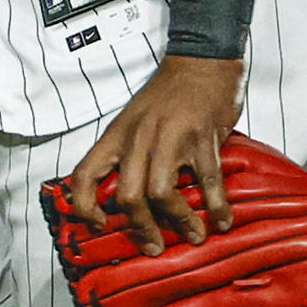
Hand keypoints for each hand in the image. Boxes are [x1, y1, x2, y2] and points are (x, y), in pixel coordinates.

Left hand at [59, 53, 245, 256]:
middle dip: (141, 228)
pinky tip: (222, 220)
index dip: (84, 207)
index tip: (98, 225)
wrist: (201, 60)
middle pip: (127, 195)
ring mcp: (171, 138)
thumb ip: (128, 152)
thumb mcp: (134, 118)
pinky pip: (207, 181)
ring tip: (193, 236)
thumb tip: (125, 196)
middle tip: (154, 246)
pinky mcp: (202, 138)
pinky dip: (215, 206)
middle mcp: (139, 138)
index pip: (85, 174)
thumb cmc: (168, 93)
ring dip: (179, 222)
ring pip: (163, 194)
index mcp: (117, 135)